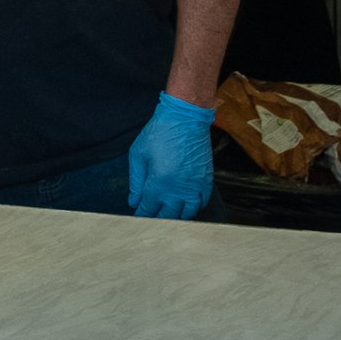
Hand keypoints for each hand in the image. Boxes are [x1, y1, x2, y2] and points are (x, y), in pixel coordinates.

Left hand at [127, 92, 214, 219]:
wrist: (186, 117)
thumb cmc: (159, 133)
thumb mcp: (139, 154)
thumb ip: (136, 181)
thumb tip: (134, 202)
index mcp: (159, 182)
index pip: (149, 208)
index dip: (141, 215)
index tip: (136, 219)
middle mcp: (179, 189)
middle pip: (168, 216)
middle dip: (157, 220)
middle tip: (150, 221)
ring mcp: (195, 186)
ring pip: (187, 214)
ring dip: (176, 218)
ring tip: (167, 216)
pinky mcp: (206, 180)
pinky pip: (202, 203)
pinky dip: (193, 208)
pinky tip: (185, 206)